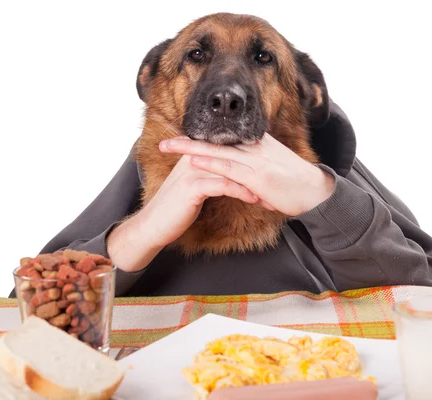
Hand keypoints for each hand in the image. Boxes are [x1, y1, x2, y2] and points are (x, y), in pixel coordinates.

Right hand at [106, 153, 258, 271]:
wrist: (154, 224)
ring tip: (270, 192)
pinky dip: (241, 191)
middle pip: (233, 156)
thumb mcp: (195, 184)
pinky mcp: (193, 187)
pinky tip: (254, 199)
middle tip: (277, 179)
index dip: (250, 158)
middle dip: (256, 169)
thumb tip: (232, 171)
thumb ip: (211, 172)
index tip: (270, 168)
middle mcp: (195, 157)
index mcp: (197, 153)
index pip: (229, 148)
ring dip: (253, 181)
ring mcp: (193, 170)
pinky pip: (224, 185)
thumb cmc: (176, 207)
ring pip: (231, 169)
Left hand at [159, 133, 334, 216]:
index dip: (201, 138)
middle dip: (188, 140)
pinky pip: (229, 168)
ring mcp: (256, 161)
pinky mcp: (258, 176)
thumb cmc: (295, 185)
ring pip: (217, 151)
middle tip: (165, 140)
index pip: (224, 139)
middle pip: (215, 141)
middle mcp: (254, 148)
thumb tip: (241, 179)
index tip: (181, 138)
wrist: (316, 193)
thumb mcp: (273, 170)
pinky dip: (209, 162)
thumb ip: (255, 170)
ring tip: (169, 147)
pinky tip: (193, 160)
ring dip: (191, 148)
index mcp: (257, 145)